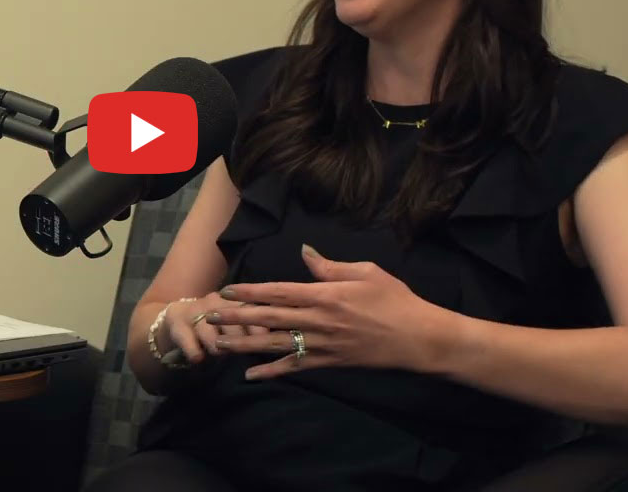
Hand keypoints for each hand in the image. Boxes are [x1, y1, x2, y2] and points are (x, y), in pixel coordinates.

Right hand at [159, 293, 270, 366]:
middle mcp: (214, 301)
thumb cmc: (214, 326)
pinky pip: (189, 342)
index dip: (258, 331)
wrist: (176, 318)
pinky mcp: (177, 322)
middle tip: (237, 352)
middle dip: (237, 344)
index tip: (263, 343)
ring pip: (211, 336)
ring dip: (217, 349)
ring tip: (218, 355)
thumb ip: (252, 329)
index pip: (250, 313)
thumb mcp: (234, 323)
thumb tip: (275, 341)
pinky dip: (196, 353)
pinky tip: (198, 359)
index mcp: (232, 300)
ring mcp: (195, 311)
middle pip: (233, 327)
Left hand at [205, 244, 455, 379]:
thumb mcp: (366, 272)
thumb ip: (330, 266)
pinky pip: (295, 367)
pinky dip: (271, 372)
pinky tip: (250, 375)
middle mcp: (318, 321)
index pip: (278, 292)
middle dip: (237, 318)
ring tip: (219, 344)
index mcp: (325, 295)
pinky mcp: (329, 363)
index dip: (250, 292)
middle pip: (269, 318)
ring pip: (275, 344)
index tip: (226, 291)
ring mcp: (322, 345)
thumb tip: (305, 252)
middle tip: (208, 316)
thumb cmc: (395, 300)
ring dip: (245, 344)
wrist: (418, 338)